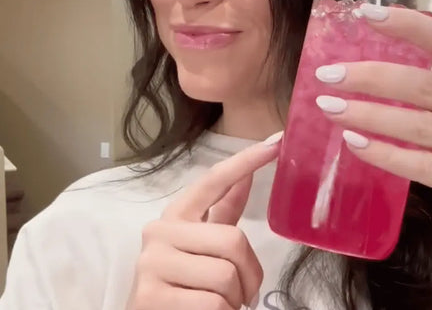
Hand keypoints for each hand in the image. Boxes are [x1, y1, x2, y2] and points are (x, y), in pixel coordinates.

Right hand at [126, 136, 280, 309]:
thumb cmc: (183, 283)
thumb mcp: (203, 245)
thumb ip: (223, 212)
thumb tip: (246, 175)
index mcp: (176, 215)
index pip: (214, 181)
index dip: (245, 161)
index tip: (275, 142)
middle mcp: (159, 231)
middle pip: (233, 240)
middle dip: (249, 274)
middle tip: (244, 293)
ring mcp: (151, 263)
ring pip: (227, 276)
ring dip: (236, 299)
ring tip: (220, 304)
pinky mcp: (151, 297)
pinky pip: (214, 304)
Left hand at [315, 5, 431, 258]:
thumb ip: (418, 95)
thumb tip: (352, 70)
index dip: (410, 25)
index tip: (366, 13)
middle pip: (426, 85)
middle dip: (370, 77)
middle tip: (327, 75)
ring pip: (421, 124)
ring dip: (368, 114)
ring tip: (329, 107)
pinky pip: (424, 165)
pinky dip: (384, 153)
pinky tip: (353, 144)